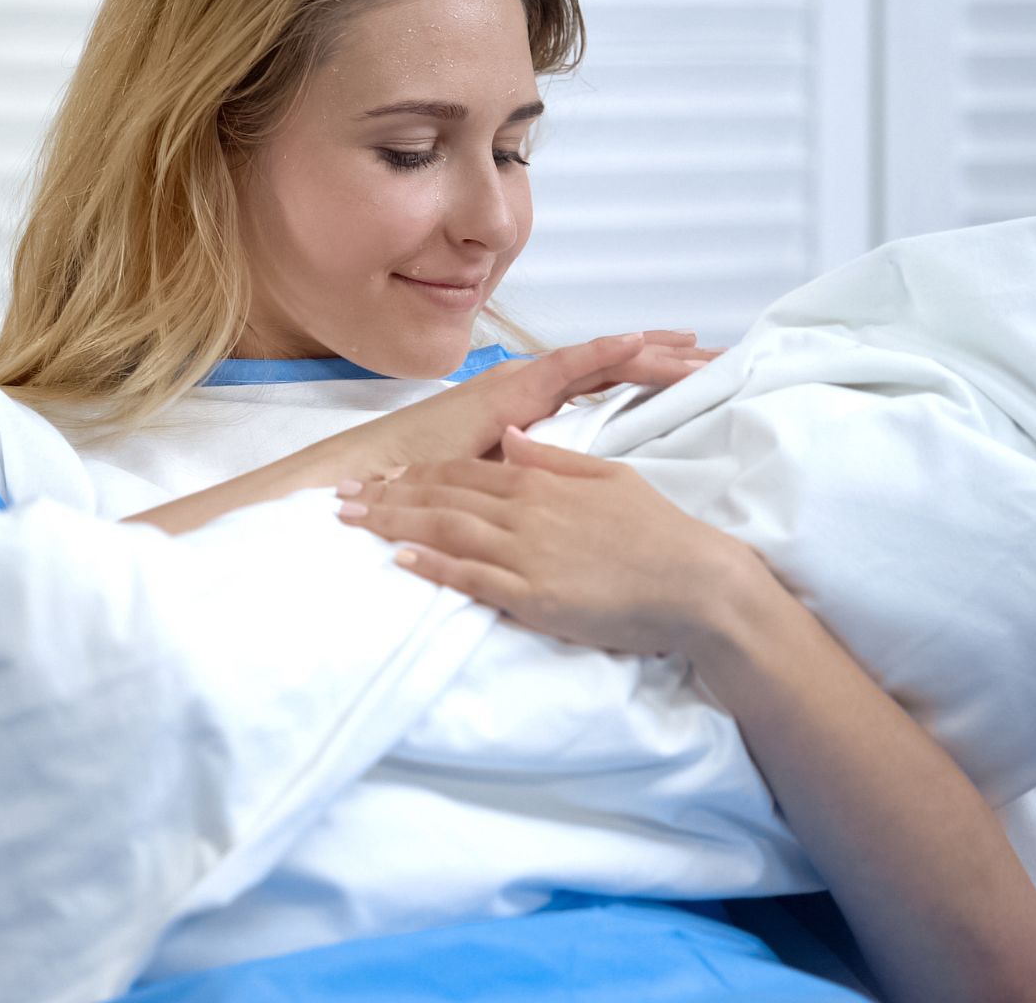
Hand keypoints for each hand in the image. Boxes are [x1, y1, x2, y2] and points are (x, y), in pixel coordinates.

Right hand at [318, 331, 721, 478]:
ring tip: (701, 349)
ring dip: (651, 356)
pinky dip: (606, 354)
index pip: (604, 388)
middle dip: (666, 364)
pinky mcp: (512, 388)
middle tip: (722, 357)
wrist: (383, 477)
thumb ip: (534, 481)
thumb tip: (569, 496)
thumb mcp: (499, 488)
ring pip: (602, 362)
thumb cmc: (429, 487)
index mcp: (533, 407)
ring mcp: (523, 383)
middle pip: (614, 370)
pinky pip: (568, 367)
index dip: (652, 382)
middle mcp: (532, 387)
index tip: (701, 378)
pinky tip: (644, 343)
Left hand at [335, 424, 766, 656]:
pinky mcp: (531, 596)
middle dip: (386, 497)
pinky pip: (468, 579)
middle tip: (341, 499)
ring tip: (352, 524)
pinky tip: (398, 562)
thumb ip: (553, 457)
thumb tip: (511, 438)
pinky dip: (430, 569)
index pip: (463, 472)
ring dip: (393, 526)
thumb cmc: (657, 532)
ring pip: (444, 533)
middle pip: (440, 498)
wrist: (694, 584)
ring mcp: (526, 554)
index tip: (380, 476)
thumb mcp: (608, 476)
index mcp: (542, 480)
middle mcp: (525, 512)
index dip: (416, 473)